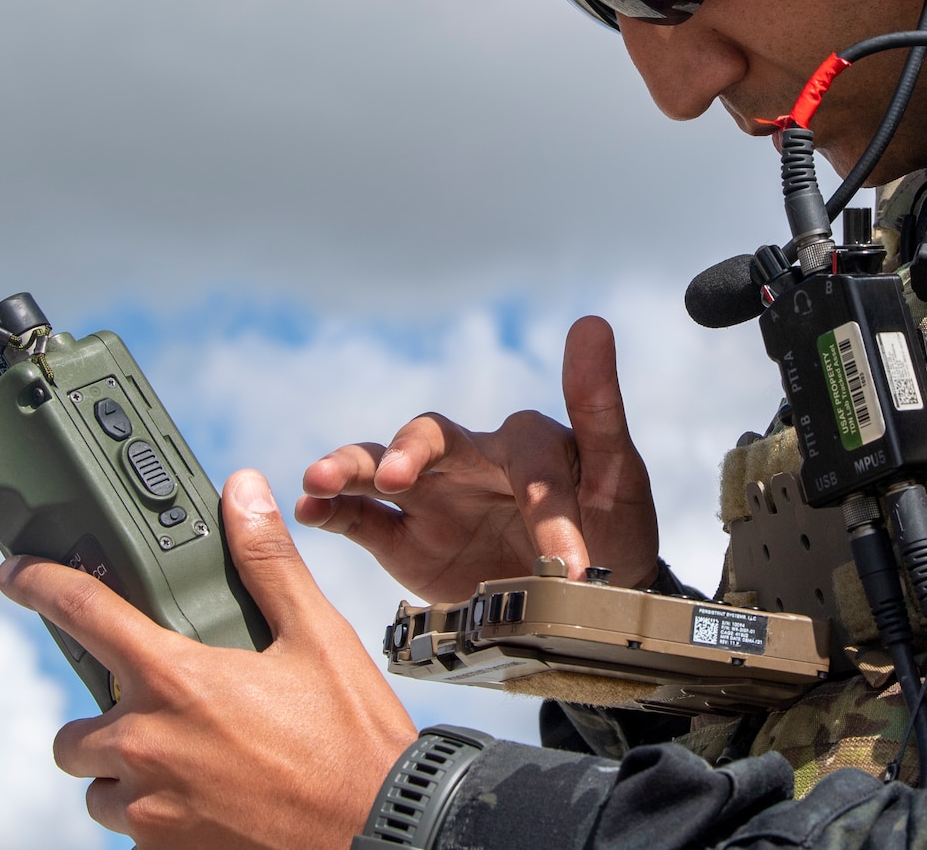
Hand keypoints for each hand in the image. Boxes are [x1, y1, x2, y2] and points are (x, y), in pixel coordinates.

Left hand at [0, 470, 417, 849]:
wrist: (383, 831)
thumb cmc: (353, 738)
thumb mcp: (318, 636)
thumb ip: (267, 562)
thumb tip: (242, 490)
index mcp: (178, 680)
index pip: (85, 615)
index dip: (40, 584)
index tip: (16, 574)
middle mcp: (147, 747)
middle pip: (76, 731)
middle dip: (106, 720)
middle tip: (164, 713)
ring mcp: (150, 812)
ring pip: (100, 788)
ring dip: (127, 774)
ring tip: (190, 764)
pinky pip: (133, 835)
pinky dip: (158, 817)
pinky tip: (211, 803)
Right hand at [294, 315, 658, 600]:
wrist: (587, 604)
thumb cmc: (611, 528)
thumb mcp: (617, 472)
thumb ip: (598, 404)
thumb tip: (590, 323)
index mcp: (525, 443)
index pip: (526, 458)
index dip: (545, 509)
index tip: (568, 567)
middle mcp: (470, 460)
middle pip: (429, 436)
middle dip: (409, 452)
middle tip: (397, 476)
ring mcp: (433, 497)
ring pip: (380, 468)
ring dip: (349, 468)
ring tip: (318, 478)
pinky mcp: (405, 539)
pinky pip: (361, 518)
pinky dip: (333, 510)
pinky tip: (309, 508)